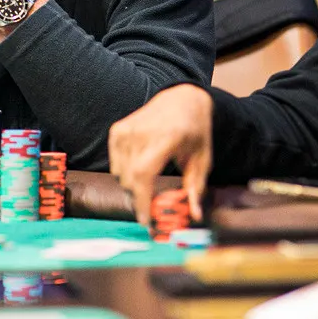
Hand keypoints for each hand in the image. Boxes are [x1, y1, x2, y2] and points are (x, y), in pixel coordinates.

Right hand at [108, 84, 212, 225]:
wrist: (181, 98)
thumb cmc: (195, 130)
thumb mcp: (202, 159)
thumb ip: (196, 188)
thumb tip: (195, 216)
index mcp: (165, 137)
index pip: (143, 174)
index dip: (141, 200)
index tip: (146, 220)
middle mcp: (141, 132)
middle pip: (129, 179)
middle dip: (139, 199)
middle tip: (151, 207)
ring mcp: (125, 130)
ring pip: (119, 175)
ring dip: (133, 186)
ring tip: (150, 183)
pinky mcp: (117, 130)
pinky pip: (115, 164)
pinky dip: (125, 173)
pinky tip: (141, 168)